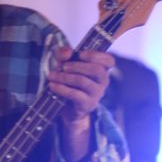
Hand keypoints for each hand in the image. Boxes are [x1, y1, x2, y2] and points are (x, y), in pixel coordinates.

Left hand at [47, 47, 114, 161]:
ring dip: (65, 77)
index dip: (97, 55)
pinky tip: (52, 85)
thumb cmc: (69, 82)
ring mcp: (96, 94)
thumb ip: (64, 55)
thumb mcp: (65, 65)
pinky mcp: (87, 105)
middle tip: (63, 67)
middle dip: (77, 66)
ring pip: (84, 82)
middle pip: (97, 70)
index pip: (109, 61)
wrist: (68, 108)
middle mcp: (102, 82)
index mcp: (101, 70)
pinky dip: (62, 88)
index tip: (81, 53)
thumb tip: (67, 52)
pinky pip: (75, 95)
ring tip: (52, 75)